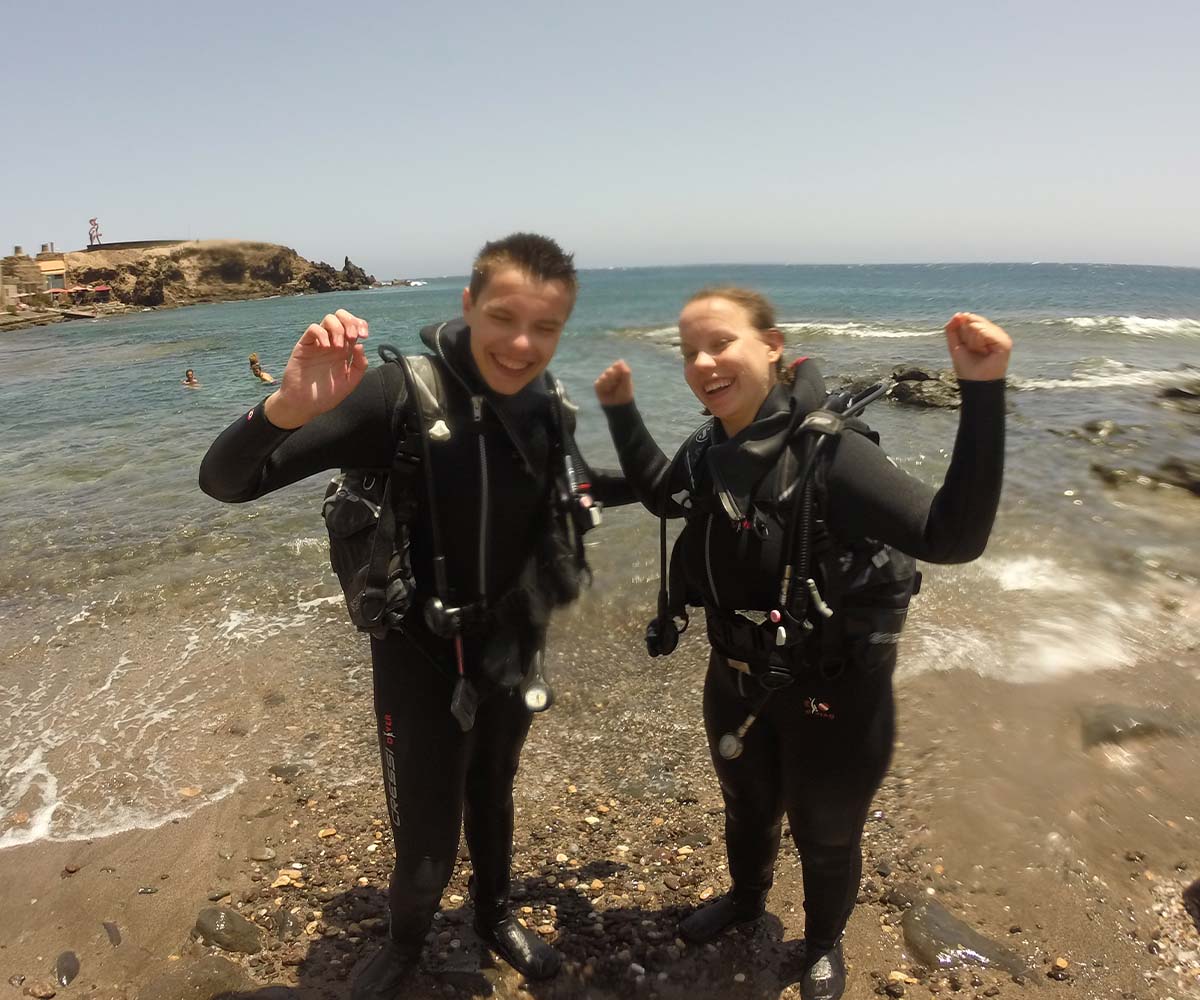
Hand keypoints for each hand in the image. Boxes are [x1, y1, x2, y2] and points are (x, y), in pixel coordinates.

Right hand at [265, 309, 368, 427]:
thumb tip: (360, 345)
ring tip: (338, 347)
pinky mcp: (304, 346)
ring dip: (337, 329)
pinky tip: (326, 347)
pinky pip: (313, 329)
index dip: (361, 324)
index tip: (364, 336)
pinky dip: (322, 334)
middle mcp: (333, 343)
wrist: (304, 405)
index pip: (354, 326)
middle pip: (341, 316)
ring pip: (328, 319)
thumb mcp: (349, 382)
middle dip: (350, 321)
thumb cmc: (326, 396)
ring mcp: (318, 343)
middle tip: (352, 337)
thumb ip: (360, 365)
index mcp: (345, 350)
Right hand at [594, 360, 633, 406]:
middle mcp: (611, 374)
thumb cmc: (625, 393)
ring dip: (609, 383)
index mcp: (619, 372)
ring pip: (604, 376)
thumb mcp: (627, 382)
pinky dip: (604, 387)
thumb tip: (620, 360)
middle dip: (614, 378)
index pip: (617, 365)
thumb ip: (625, 371)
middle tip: (617, 385)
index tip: (622, 378)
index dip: (619, 371)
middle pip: (609, 370)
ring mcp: (604, 379)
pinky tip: (607, 391)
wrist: (618, 405)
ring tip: (612, 389)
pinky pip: (598, 382)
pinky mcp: (598, 385)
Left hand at [944, 312, 1011, 381]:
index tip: (966, 346)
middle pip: (972, 321)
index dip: (962, 332)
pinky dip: (978, 343)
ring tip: (980, 352)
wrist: (974, 383)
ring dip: (972, 342)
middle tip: (973, 350)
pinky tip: (984, 352)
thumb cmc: (967, 367)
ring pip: (976, 326)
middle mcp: (994, 332)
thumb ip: (952, 329)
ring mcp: (1001, 336)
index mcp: (985, 331)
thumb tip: (958, 314)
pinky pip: (983, 332)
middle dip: (966, 337)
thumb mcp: (955, 345)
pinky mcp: (1004, 342)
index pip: (969, 319)